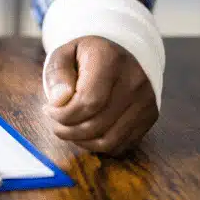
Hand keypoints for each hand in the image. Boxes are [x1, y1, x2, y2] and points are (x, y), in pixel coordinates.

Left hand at [42, 36, 158, 155]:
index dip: (64, 114)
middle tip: (55, 123)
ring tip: (67, 129)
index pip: (88, 102)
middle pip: (97, 124)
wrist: (120, 53)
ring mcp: (146, 101)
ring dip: (81, 141)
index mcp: (110, 60)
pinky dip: (98, 146)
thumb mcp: (64, 54)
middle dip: (68, 130)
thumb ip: (57, 74)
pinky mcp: (150, 117)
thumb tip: (59, 101)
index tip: (49, 110)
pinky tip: (85, 133)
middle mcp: (134, 81)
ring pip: (109, 140)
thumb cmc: (85, 56)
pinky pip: (121, 145)